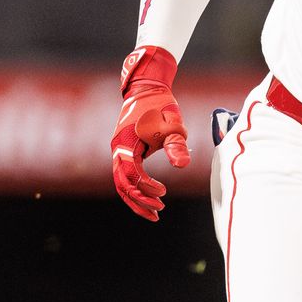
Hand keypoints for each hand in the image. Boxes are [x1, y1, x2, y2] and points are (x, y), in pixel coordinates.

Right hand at [110, 47, 189, 221]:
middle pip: (122, 185)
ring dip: (136, 198)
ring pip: (122, 183)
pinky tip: (149, 195)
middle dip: (139, 201)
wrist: (148, 88)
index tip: (164, 194)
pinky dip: (135, 187)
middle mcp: (118, 150)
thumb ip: (176, 145)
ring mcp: (118, 151)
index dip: (146, 188)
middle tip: (159, 213)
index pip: (132, 174)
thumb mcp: (173, 125)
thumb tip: (183, 166)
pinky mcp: (124, 151)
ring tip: (155, 212)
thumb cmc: (162, 106)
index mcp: (126, 144)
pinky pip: (125, 175)